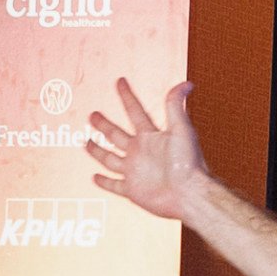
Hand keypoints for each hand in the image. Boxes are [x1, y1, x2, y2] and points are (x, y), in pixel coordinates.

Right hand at [85, 78, 210, 219]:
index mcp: (151, 137)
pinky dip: (104, 182)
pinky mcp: (132, 190)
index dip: (127, 96)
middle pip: (116, 135)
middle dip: (104, 125)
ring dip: (98, 151)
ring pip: (110, 159)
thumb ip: (176, 105)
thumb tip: (187, 83)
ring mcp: (135, 171)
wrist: (189, 194)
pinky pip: (114, 185)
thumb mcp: (182, 128)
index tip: (120, 81)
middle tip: (93, 115)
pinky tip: (95, 177)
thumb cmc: (189, 162)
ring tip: (86, 142)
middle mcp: (141, 152)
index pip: (135, 111)